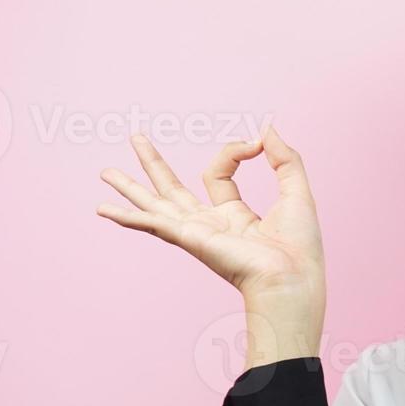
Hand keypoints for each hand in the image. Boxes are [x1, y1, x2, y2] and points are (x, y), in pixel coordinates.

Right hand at [96, 125, 324, 302]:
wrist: (293, 276)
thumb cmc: (300, 246)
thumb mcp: (296, 191)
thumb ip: (285, 159)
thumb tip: (267, 129)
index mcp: (234, 216)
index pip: (218, 172)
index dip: (235, 150)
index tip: (256, 144)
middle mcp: (210, 225)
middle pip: (173, 189)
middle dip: (153, 164)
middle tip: (135, 138)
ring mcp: (196, 233)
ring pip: (155, 203)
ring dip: (129, 187)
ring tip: (105, 172)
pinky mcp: (190, 238)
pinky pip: (154, 223)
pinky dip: (129, 217)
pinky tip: (104, 210)